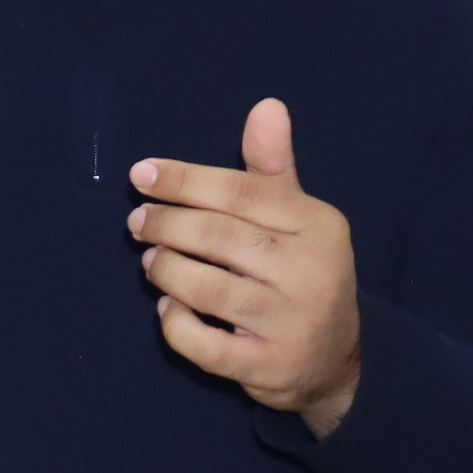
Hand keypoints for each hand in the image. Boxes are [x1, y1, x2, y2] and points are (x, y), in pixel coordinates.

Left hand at [131, 99, 360, 432]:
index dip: (187, 180)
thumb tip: (266, 105)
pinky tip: (167, 308)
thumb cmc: (301, 273)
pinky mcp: (268, 366)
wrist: (336, 360)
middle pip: (220, 236)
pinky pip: (204, 344)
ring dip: (166, 270)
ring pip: (207, 288)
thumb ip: (272, 168)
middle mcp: (312, 271)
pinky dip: (175, 323)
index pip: (243, 192)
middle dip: (167, 224)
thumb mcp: (297, 218)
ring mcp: (291, 322)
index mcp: (319, 225)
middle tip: (136, 221)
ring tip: (151, 260)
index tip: (141, 174)